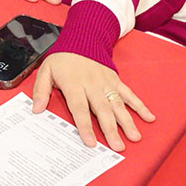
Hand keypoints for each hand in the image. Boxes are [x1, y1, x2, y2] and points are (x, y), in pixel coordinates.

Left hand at [32, 52, 154, 151]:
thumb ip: (41, 90)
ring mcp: (106, 82)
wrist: (82, 38)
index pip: (79, 108)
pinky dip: (140, 105)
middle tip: (118, 147)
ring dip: (127, 121)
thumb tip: (36, 110)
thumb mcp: (46, 70)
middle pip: (102, 110)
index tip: (91, 142)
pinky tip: (149, 117)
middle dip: (111, 129)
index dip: (85, 126)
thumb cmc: (63, 58)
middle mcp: (92, 84)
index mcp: (74, 83)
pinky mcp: (116, 80)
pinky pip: (129, 94)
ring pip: (118, 104)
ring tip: (134, 137)